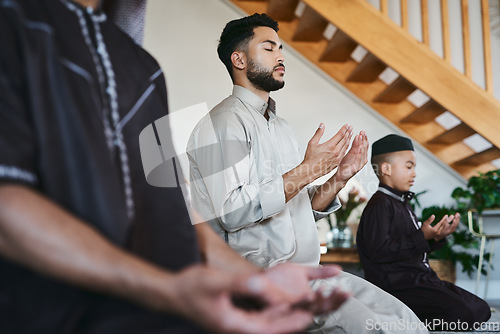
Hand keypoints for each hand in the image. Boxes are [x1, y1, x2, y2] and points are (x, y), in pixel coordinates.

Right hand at [169, 265, 314, 333]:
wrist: (173, 292)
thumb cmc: (191, 288)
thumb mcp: (215, 282)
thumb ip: (238, 283)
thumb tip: (260, 282)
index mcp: (232, 325)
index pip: (267, 328)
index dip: (288, 324)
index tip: (307, 316)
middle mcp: (236, 327)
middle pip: (269, 328)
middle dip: (291, 322)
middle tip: (312, 313)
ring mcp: (234, 323)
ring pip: (265, 323)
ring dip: (283, 317)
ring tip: (303, 309)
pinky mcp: (233, 316)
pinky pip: (257, 317)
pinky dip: (271, 312)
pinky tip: (280, 304)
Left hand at [264, 263, 348, 314]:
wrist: (261, 277)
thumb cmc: (281, 278)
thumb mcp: (304, 272)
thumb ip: (320, 272)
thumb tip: (340, 269)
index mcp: (310, 300)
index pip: (328, 303)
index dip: (339, 298)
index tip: (347, 290)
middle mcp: (302, 306)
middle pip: (322, 308)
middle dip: (332, 301)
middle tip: (341, 291)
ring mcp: (291, 307)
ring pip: (308, 309)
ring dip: (317, 301)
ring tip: (323, 290)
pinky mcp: (278, 306)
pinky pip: (291, 307)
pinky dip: (299, 302)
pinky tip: (307, 294)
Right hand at [302, 124, 352, 181]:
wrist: (311, 170)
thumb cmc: (311, 158)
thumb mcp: (312, 143)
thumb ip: (318, 133)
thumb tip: (322, 125)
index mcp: (330, 146)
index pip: (340, 135)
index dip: (344, 129)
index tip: (347, 125)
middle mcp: (335, 152)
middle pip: (344, 139)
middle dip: (348, 132)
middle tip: (350, 128)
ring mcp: (337, 157)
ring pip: (345, 146)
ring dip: (348, 139)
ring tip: (350, 134)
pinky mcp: (337, 162)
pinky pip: (344, 153)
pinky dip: (346, 147)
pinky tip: (347, 145)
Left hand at [334, 131, 368, 183]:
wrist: (340, 176)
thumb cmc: (344, 165)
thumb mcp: (349, 153)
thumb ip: (354, 146)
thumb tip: (357, 136)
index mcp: (361, 156)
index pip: (364, 145)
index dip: (364, 138)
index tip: (362, 132)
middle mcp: (362, 159)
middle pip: (365, 148)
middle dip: (364, 139)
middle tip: (362, 133)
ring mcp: (360, 164)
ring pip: (363, 153)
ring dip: (362, 144)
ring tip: (361, 138)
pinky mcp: (356, 168)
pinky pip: (359, 160)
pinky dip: (360, 154)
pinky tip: (360, 149)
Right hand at [421, 213, 458, 240]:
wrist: (422, 237)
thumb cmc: (423, 230)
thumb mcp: (425, 224)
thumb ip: (429, 220)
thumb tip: (433, 215)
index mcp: (435, 230)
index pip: (441, 223)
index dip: (444, 219)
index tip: (447, 215)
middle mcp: (438, 232)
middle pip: (444, 225)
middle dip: (448, 220)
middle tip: (451, 216)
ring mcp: (439, 233)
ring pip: (444, 227)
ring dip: (448, 223)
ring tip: (451, 219)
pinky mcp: (438, 234)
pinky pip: (443, 229)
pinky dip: (446, 225)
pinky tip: (447, 223)